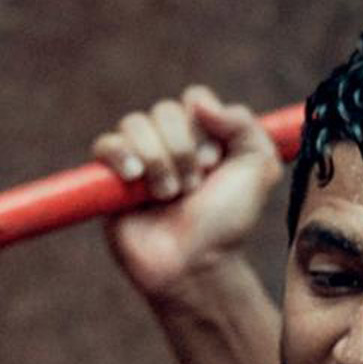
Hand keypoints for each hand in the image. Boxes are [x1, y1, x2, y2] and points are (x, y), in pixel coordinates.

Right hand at [92, 86, 283, 300]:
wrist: (196, 264)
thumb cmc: (227, 223)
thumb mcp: (258, 168)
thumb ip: (244, 124)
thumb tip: (200, 104)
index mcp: (204, 136)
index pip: (194, 99)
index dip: (203, 126)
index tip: (214, 162)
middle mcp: (170, 143)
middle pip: (165, 110)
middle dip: (182, 149)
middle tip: (193, 187)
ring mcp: (139, 160)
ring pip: (135, 124)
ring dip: (158, 159)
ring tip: (169, 195)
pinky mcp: (109, 180)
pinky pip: (104, 145)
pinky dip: (120, 155)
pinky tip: (135, 178)